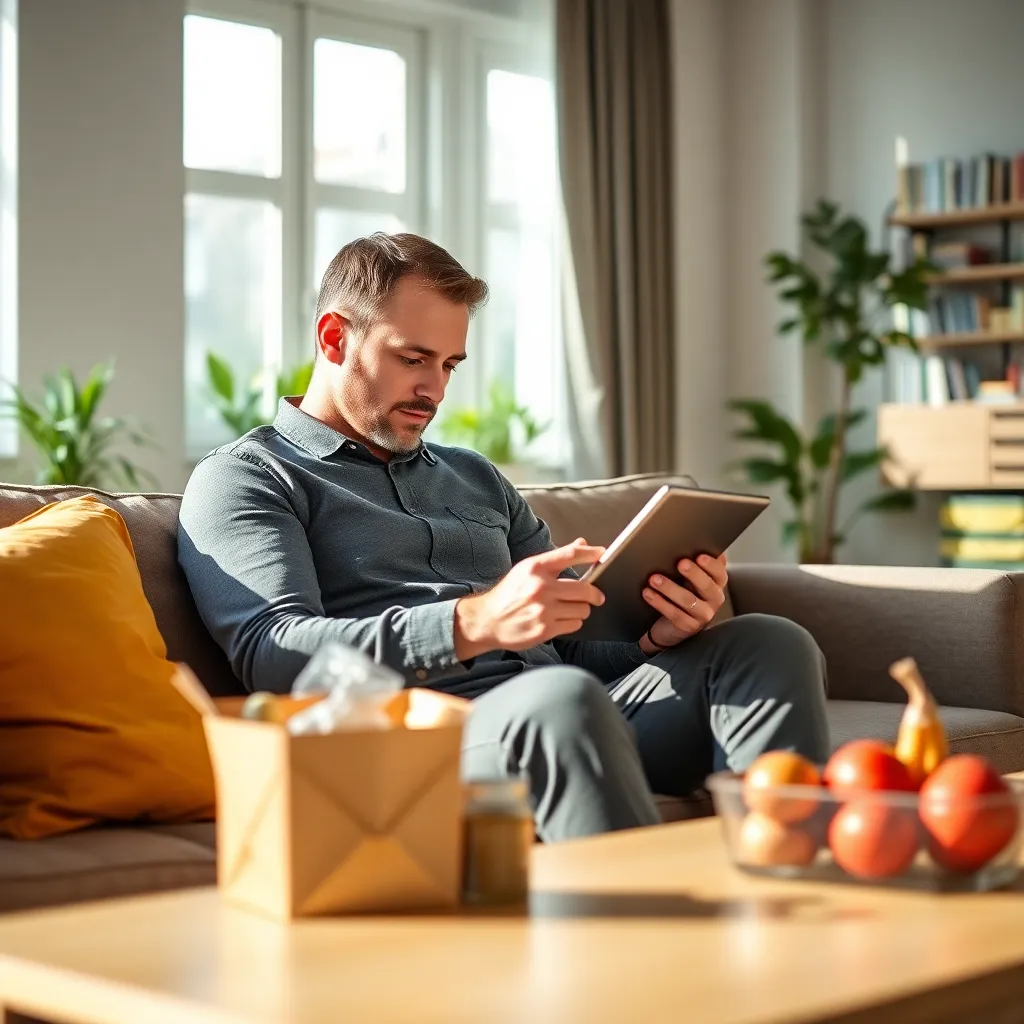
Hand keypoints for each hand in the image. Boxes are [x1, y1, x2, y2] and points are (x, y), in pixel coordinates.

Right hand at [454, 538, 605, 659]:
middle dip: (595, 594)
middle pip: (585, 588)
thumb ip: (556, 558)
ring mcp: (542, 610)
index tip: (602, 553)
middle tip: (597, 596)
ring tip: (571, 608)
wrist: (487, 620)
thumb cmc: (509, 593)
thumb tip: (582, 543)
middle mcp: (540, 587)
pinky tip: (562, 619)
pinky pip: (574, 624)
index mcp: (535, 568)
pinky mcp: (544, 629)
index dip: (590, 553)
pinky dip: (573, 622)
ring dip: (582, 609)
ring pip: (582, 609)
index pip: (570, 555)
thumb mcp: (527, 569)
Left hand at [640, 553, 727, 652]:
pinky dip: (659, 602)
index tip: (700, 556)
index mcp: (716, 584)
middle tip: (680, 563)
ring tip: (654, 579)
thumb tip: (690, 541)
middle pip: (707, 586)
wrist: (669, 625)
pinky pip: (674, 614)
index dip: (712, 565)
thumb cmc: (681, 594)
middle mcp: (713, 599)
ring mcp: (702, 615)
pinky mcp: (688, 627)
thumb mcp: (689, 579)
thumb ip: (693, 563)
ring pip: (688, 600)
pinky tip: (648, 593)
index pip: (720, 572)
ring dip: (670, 588)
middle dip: (694, 574)